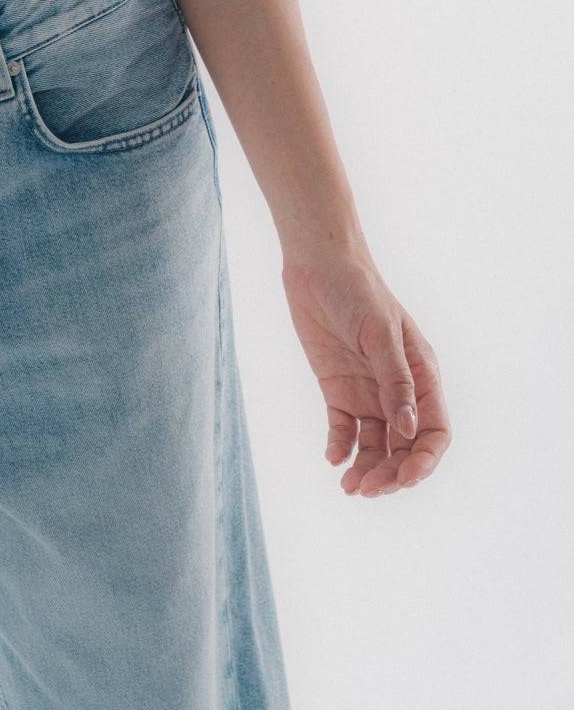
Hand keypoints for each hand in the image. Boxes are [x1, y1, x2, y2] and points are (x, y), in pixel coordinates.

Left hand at [280, 247, 450, 494]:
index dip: (424, 460)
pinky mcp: (337, 389)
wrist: (318, 265)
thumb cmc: (357, 291)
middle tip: (369, 489)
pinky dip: (340, 447)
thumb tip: (409, 430)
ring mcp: (368, 392)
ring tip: (350, 487)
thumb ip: (395, 382)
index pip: (434, 432)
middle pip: (404, 447)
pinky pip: (343, 429)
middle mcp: (398, 391)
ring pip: (375, 445)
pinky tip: (333, 458)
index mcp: (421, 376)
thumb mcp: (380, 334)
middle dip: (392, 473)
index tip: (404, 479)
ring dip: (367, 468)